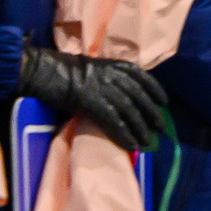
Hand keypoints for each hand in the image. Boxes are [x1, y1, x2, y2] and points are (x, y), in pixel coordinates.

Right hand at [20, 47, 166, 151]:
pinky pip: (114, 122)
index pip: (143, 78)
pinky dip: (124, 135)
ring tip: (147, 142)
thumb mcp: (95, 69)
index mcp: (116, 66)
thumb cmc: (65, 70)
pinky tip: (131, 145)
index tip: (164, 102)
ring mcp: (106, 90)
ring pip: (130, 112)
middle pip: (140, 98)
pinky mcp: (95, 104)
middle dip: (152, 114)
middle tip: (161, 128)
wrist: (46, 71)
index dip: (155, 91)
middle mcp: (116, 77)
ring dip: (140, 129)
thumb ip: (109, 79)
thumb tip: (120, 95)